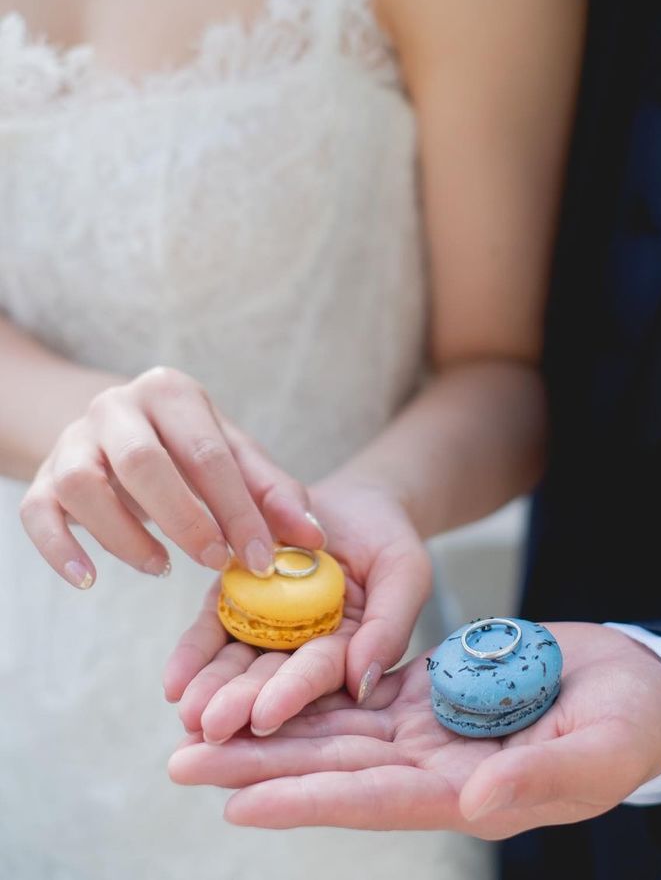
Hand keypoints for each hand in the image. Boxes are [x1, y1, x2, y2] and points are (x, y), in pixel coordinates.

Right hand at [19, 366, 322, 586]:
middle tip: (214, 561)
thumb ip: (273, 493)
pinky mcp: (41, 477)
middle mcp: (116, 406)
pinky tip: (89, 579)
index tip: (261, 557)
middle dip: (183, 518)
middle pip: (142, 460)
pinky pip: (37, 512)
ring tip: (161, 566)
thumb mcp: (235, 456)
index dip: (238, 509)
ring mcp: (72, 440)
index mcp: (171, 392)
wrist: (119, 430)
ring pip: (81, 484)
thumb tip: (313, 539)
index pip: (207, 452)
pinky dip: (59, 549)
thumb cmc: (189, 446)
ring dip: (123, 535)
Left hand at [164, 481, 432, 742]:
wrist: (356, 499)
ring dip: (211, 686)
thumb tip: (361, 682)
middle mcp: (303, 648)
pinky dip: (194, 653)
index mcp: (348, 651)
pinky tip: (174, 679)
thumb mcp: (405, 572)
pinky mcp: (237, 598)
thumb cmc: (388, 538)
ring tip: (186, 710)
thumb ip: (389, 625)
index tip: (266, 716)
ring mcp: (267, 626)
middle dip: (240, 703)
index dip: (294, 693)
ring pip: (236, 661)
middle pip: (270, 678)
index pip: (319, 674)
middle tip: (209, 725)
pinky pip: (213, 628)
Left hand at [168, 623, 660, 837]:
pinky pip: (358, 689)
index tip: (239, 800)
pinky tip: (266, 678)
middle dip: (257, 765)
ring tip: (202, 722)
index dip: (307, 801)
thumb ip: (539, 777)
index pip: (374, 799)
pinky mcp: (430, 689)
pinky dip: (311, 686)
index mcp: (468, 787)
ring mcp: (427, 726)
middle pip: (331, 767)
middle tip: (183, 759)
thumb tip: (472, 806)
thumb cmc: (631, 723)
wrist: (639, 684)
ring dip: (268, 726)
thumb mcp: (600, 750)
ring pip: (333, 728)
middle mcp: (433, 765)